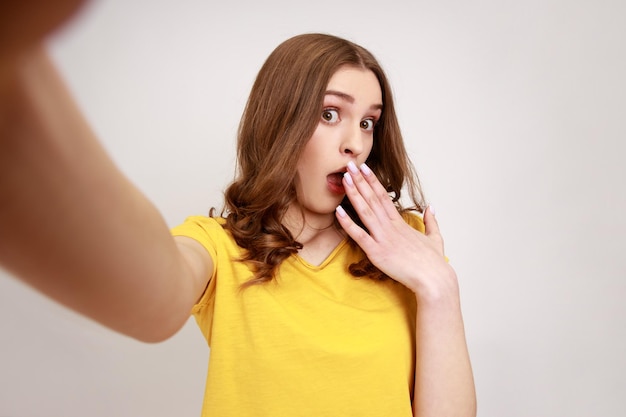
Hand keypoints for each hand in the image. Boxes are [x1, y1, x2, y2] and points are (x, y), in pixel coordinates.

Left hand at [335, 161, 456, 299]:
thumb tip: (431, 208)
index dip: (372, 181)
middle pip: (372, 198)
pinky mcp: (377, 253)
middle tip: (349, 164)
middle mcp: (390, 227)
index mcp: (400, 223)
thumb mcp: (435, 238)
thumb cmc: (433, 263)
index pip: (384, 196)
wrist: (434, 279)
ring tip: (344, 178)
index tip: (364, 168)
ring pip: (365, 211)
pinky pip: (359, 235)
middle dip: (359, 181)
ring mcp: (383, 239)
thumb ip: (431, 222)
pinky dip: (347, 223)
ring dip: (353, 194)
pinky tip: (338, 211)